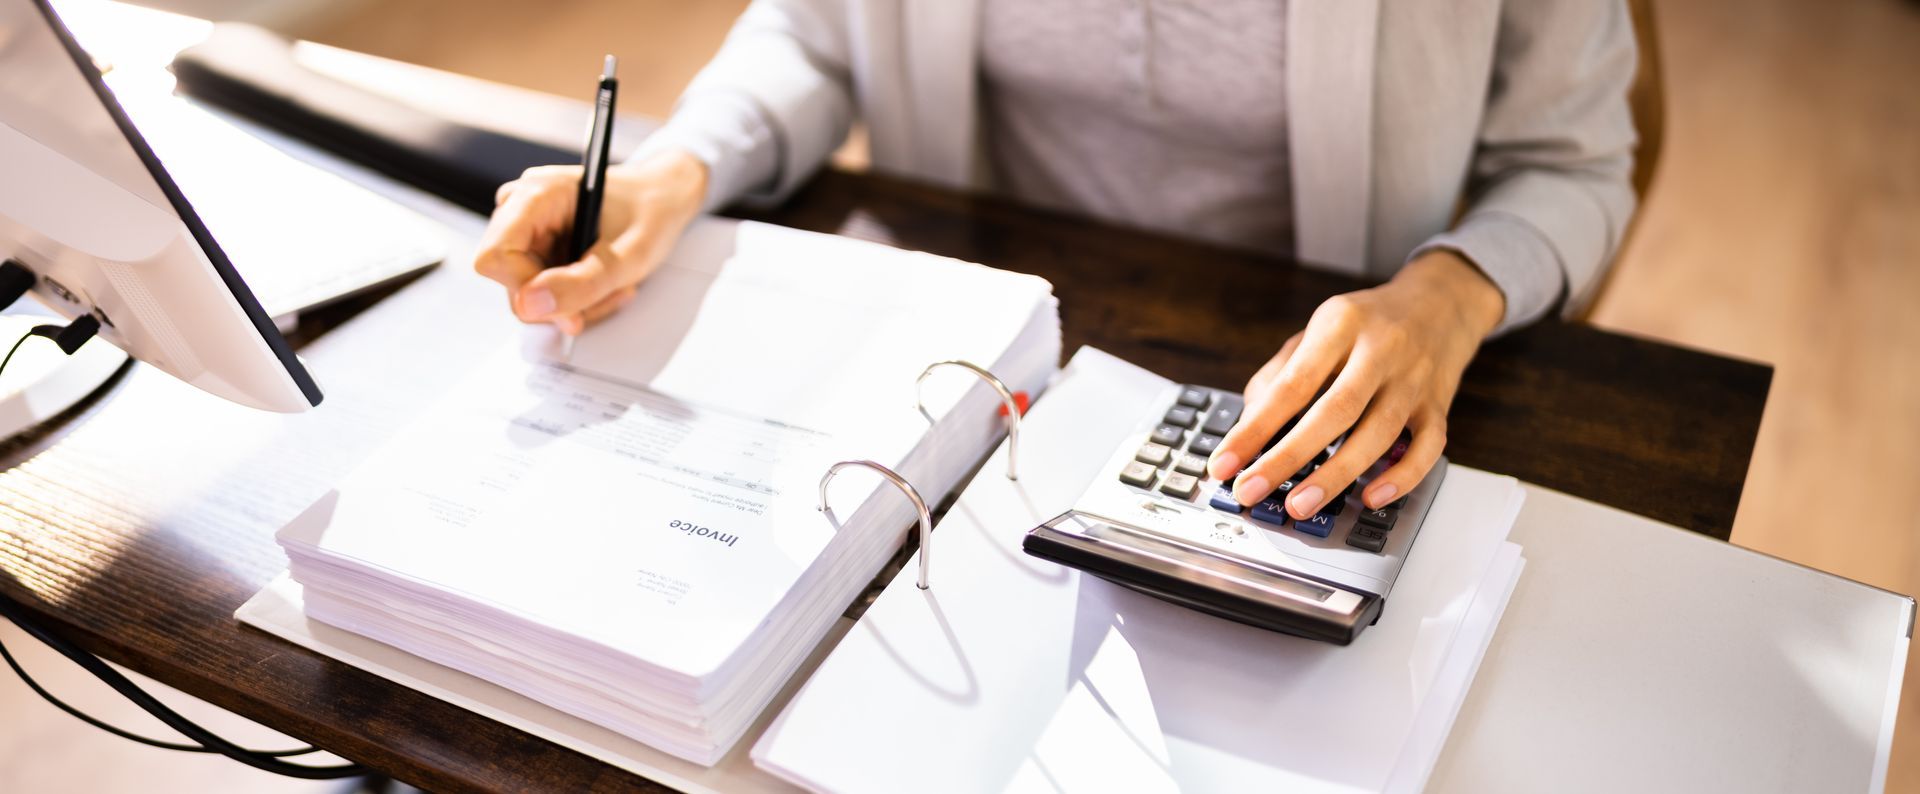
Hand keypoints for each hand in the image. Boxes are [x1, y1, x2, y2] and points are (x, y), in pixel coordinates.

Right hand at [473, 149, 708, 334]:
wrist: (664, 198)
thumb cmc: (651, 213)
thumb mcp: (628, 256)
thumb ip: (581, 283)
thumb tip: (528, 306)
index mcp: (536, 195)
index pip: (494, 257)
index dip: (525, 290)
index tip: (570, 309)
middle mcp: (521, 210)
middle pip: (511, 280)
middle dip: (561, 300)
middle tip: (611, 292)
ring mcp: (528, 231)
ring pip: (530, 295)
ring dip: (576, 302)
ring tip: (616, 285)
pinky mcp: (539, 249)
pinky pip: (544, 293)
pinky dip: (578, 298)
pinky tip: (606, 282)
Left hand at [1207, 251, 1504, 517]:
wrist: (1440, 302)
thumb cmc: (1367, 323)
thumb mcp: (1318, 330)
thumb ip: (1280, 374)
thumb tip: (1248, 427)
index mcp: (1340, 324)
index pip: (1291, 385)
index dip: (1255, 428)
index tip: (1224, 463)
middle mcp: (1380, 350)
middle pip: (1334, 411)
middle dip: (1288, 458)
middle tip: (1251, 490)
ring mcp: (1414, 379)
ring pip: (1378, 434)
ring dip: (1336, 476)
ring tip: (1299, 506)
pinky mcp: (1438, 405)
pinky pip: (1428, 447)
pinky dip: (1401, 477)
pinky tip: (1371, 497)